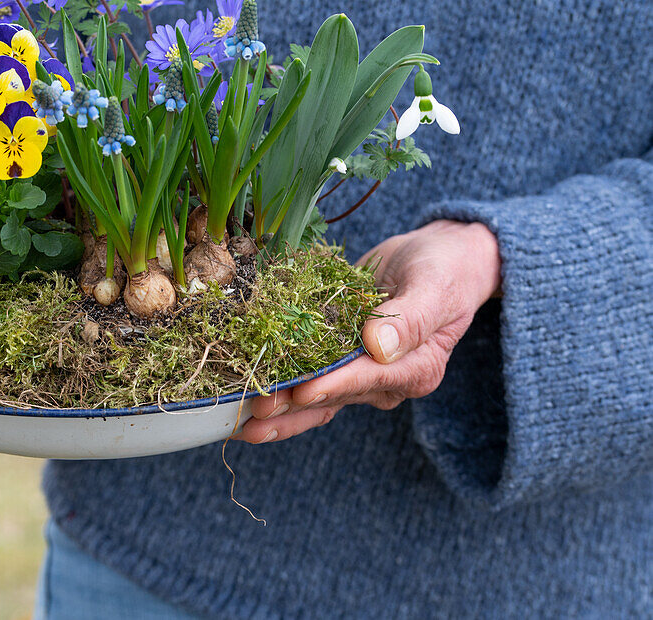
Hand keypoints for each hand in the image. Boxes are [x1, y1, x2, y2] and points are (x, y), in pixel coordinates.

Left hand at [239, 220, 500, 443]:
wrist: (437, 260)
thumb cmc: (444, 271)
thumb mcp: (435, 287)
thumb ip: (411, 318)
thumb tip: (378, 345)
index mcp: (416, 369)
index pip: (368, 379)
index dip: (333, 385)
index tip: (302, 390)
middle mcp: (387, 381)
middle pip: (334, 397)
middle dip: (293, 406)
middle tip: (253, 414)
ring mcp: (361, 374)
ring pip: (315, 399)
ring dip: (280, 411)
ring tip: (241, 424)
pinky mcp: (340, 361)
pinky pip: (308, 379)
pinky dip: (279, 389)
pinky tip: (245, 402)